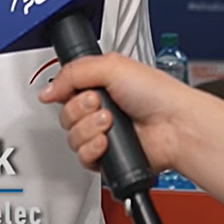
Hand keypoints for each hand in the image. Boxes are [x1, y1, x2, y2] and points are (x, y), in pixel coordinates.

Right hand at [38, 53, 190, 172]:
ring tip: (109, 122)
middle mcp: (99, 110)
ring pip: (72, 137)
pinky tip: (106, 141)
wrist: (175, 125)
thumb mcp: (111, 65)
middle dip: (79, 109)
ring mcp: (103, 134)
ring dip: (88, 128)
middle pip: (65, 115)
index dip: (65, 92)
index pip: (64, 91)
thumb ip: (72, 73)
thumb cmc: (156, 94)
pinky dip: (92, 149)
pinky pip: (82, 158)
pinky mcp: (106, 157)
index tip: (75, 90)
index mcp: (99, 85)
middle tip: (99, 103)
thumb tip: (47, 91)